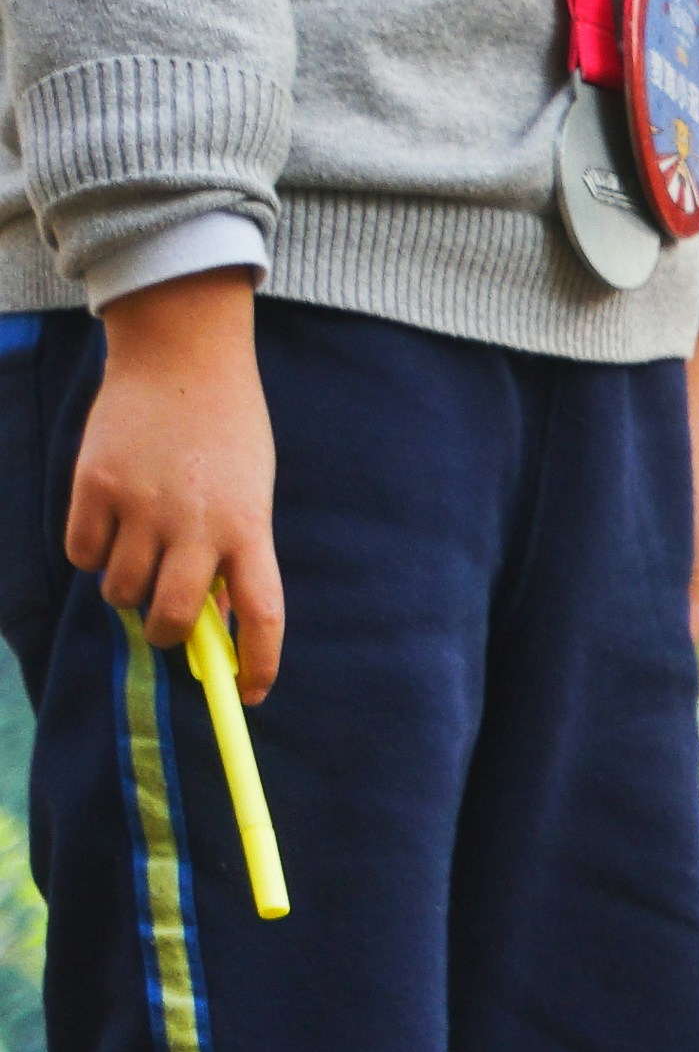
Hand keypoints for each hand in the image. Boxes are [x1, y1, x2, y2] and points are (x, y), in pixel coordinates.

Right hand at [70, 270, 279, 700]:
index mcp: (249, 527)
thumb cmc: (225, 434)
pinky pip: (82, 552)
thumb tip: (209, 624)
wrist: (182, 356)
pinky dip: (91, 555)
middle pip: (171, 617)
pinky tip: (107, 530)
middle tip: (164, 626)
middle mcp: (195, 522)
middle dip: (166, 635)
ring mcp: (141, 504)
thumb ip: (232, 554)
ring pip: (119, 590)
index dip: (258, 665)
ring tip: (137, 560)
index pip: (263, 616)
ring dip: (125, 591)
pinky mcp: (93, 484)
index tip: (250, 696)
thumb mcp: (249, 495)